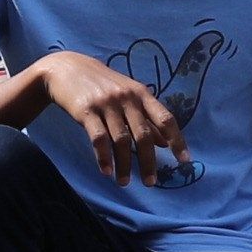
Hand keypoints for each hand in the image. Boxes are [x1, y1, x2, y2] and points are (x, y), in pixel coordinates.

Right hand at [31, 50, 185, 184]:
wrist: (67, 68)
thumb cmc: (102, 85)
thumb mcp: (128, 96)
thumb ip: (146, 118)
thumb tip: (166, 143)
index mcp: (141, 94)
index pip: (165, 118)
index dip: (177, 139)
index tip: (184, 160)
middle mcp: (127, 98)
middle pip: (143, 135)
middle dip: (148, 161)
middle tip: (151, 183)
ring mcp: (106, 104)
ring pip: (120, 140)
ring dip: (124, 165)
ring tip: (124, 182)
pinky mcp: (86, 111)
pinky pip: (98, 138)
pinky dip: (103, 157)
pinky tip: (106, 171)